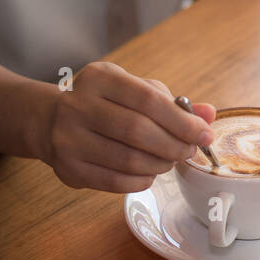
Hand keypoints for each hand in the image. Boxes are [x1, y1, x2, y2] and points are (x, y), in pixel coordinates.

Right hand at [40, 61, 215, 192]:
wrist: (50, 121)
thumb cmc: (104, 104)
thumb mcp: (134, 91)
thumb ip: (172, 102)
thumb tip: (209, 115)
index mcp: (99, 78)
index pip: (148, 99)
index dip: (181, 121)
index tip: (203, 134)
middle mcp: (78, 105)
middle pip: (138, 131)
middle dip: (174, 145)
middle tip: (188, 151)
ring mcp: (68, 138)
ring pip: (128, 160)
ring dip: (159, 165)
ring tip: (168, 161)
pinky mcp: (68, 168)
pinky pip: (115, 181)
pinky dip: (141, 180)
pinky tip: (149, 173)